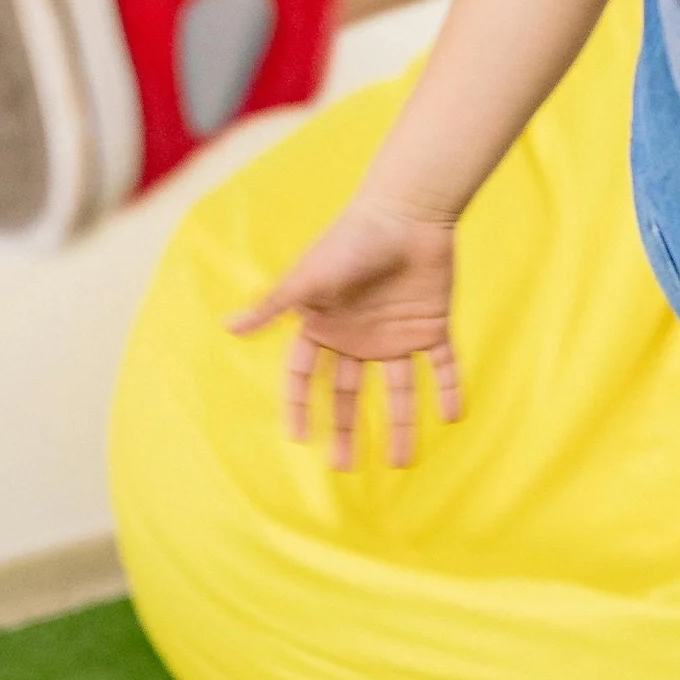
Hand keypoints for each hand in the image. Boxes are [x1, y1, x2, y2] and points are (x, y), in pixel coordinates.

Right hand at [229, 191, 463, 468]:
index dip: (300, 405)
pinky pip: (442, 365)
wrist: (406, 212)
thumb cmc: (352, 240)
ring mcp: (396, 333)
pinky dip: (449, 388)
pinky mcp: (431, 325)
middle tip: (345, 467)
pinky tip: (452, 416)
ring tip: (402, 462)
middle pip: (349, 392)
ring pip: (398, 389)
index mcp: (325, 326)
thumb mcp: (310, 277)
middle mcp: (358, 337)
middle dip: (347, 429)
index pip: (306, 376)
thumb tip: (227, 326)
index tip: (299, 438)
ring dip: (401, 423)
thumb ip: (274, 306)